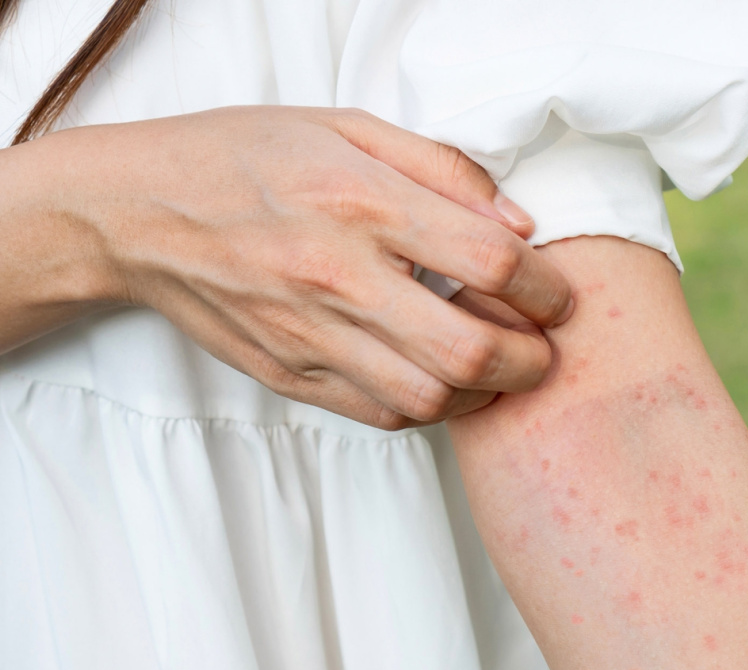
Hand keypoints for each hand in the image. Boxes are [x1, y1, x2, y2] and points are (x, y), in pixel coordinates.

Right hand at [24, 106, 573, 428]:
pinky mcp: (291, 375)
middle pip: (469, 350)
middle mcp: (339, 277)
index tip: (558, 294)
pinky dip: (428, 407)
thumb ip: (442, 170)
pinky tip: (439, 378)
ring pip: (430, 398)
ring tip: (497, 367)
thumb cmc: (247, 158)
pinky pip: (381, 414)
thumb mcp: (347, 128)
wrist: (139, 212)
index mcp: (362, 203)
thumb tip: (518, 224)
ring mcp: (311, 336)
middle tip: (545, 350)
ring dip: (485, 393)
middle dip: (531, 360)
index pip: (489, 262)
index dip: (545, 286)